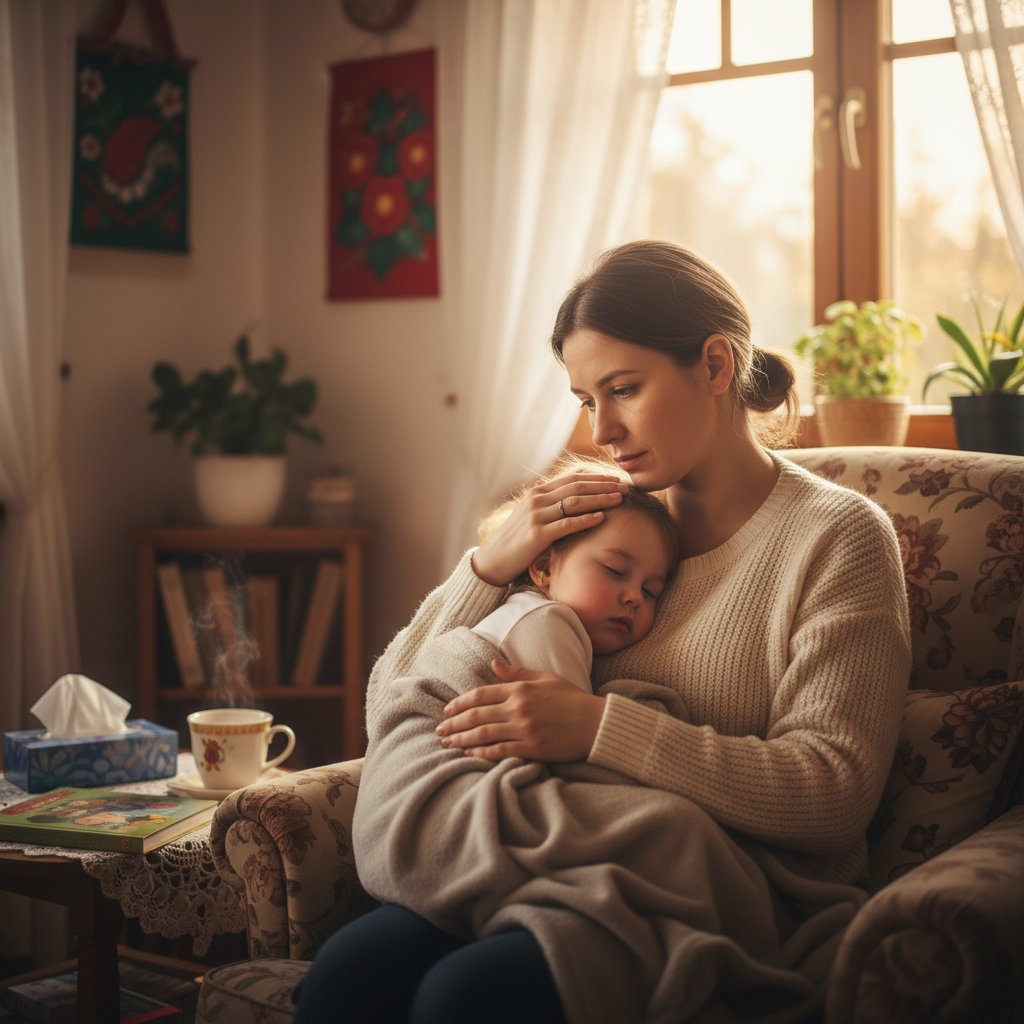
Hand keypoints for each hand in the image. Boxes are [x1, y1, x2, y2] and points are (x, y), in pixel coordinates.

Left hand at [435, 661, 605, 761]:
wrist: (595, 723)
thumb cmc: (571, 698)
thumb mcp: (544, 678)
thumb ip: (516, 673)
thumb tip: (492, 664)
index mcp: (520, 689)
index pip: (481, 695)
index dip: (460, 703)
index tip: (447, 710)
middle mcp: (518, 707)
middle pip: (477, 715)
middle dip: (454, 723)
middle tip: (440, 730)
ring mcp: (524, 728)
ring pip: (483, 734)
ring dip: (462, 739)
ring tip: (448, 743)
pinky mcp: (531, 748)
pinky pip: (500, 751)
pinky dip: (481, 752)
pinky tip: (469, 754)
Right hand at [471, 471, 627, 584]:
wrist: (492, 561)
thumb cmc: (514, 541)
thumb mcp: (528, 516)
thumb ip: (544, 503)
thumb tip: (554, 489)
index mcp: (537, 493)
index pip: (572, 479)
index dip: (596, 478)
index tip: (616, 479)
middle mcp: (537, 500)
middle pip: (577, 487)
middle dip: (604, 486)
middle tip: (626, 487)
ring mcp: (536, 516)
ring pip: (575, 502)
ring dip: (600, 499)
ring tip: (620, 499)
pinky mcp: (537, 534)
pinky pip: (567, 524)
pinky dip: (586, 519)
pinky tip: (601, 518)